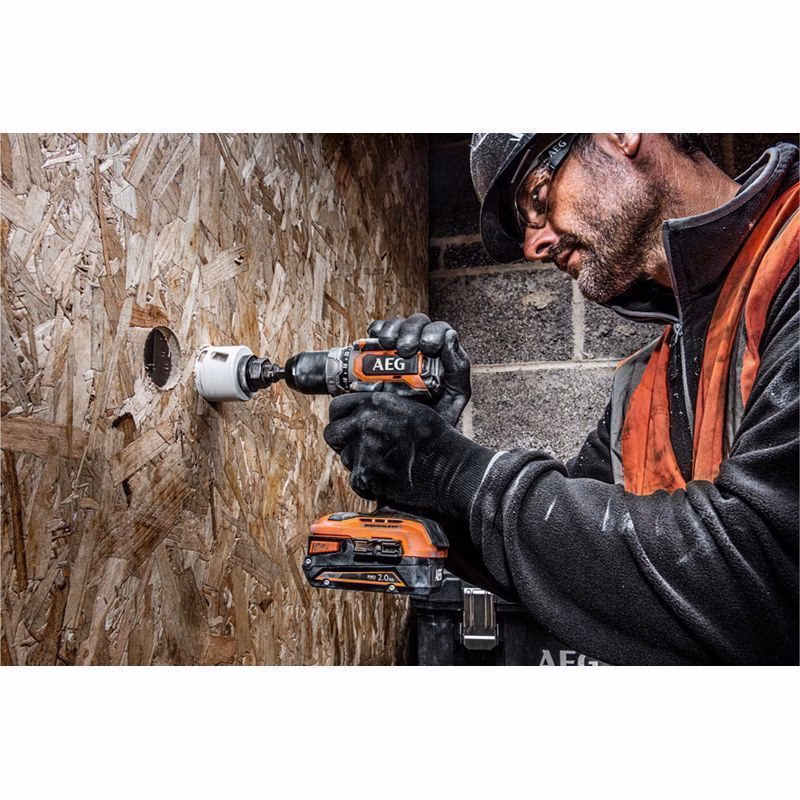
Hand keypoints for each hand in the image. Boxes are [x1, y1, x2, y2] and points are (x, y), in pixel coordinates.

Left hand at [323, 392, 494, 519]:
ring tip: (381, 463)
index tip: (345, 424)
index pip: (337, 407)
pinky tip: (385, 478)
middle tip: (356, 446)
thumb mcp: (413, 409)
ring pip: (344, 458)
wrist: (451, 469)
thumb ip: (384, 407)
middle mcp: (365, 424)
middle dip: (342, 440)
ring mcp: (363, 450)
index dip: (340, 417)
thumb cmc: (439, 441)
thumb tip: (365, 410)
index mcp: (376, 403)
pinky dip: (368, 483)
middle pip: (332, 432)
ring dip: (357, 461)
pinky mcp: (366, 476)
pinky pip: (355, 480)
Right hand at [367, 312, 470, 425]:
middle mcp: (421, 347)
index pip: (442, 331)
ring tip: (387, 344)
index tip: (427, 347)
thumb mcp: (454, 398)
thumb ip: (458, 369)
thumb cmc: (431, 419)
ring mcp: (400, 348)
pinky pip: (379, 330)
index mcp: (442, 355)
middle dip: (411, 331)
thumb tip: (450, 337)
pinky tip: (376, 339)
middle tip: (405, 349)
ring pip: (399, 324)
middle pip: (419, 323)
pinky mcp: (380, 352)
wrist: (402, 438)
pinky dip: (377, 329)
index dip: (435, 333)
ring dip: (393, 329)